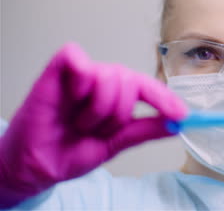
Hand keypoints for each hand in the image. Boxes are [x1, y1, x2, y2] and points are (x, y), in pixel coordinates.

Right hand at [0, 43, 186, 207]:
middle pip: (130, 81)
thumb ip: (144, 130)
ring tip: (78, 123)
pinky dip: (80, 81)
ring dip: (96, 109)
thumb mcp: (114, 144)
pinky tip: (71, 97)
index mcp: (116, 97)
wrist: (37, 167)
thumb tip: (176, 124)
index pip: (147, 87)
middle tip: (96, 131)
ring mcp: (80, 76)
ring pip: (109, 75)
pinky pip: (78, 60)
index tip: (182, 115)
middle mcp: (101, 82)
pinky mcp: (56, 71)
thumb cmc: (70, 152)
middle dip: (118, 114)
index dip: (165, 98)